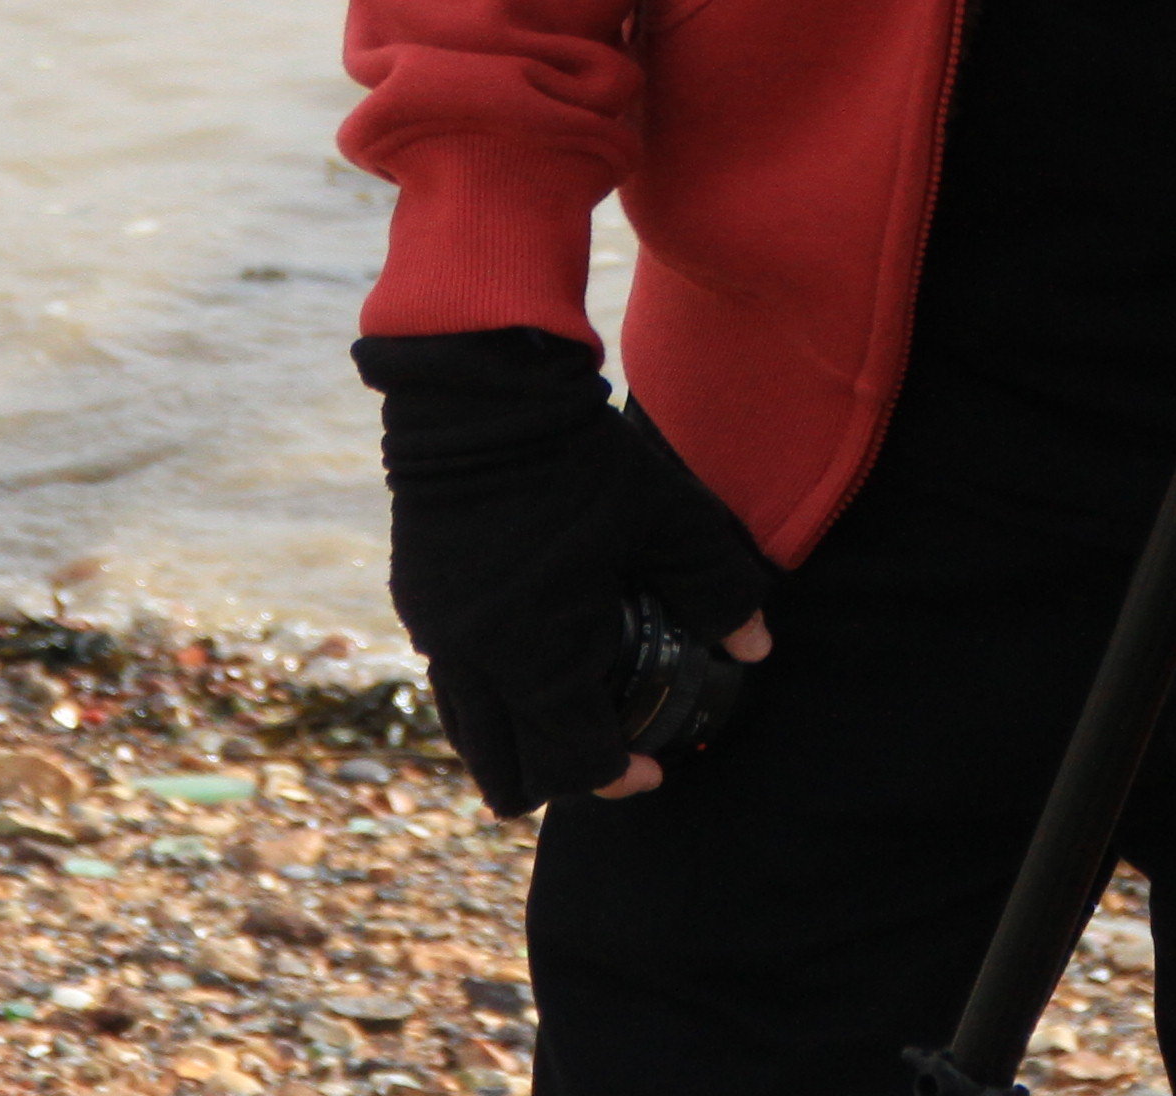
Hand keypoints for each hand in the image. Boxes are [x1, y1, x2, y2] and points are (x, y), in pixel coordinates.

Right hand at [357, 329, 776, 814]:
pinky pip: (449, 682)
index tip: (653, 771)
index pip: (575, 763)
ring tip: (564, 723)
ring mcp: (438, 631)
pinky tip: (525, 664)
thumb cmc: (578, 457)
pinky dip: (487, 695)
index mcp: (539, 654)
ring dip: (515, 741)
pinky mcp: (418, 598)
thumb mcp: (667, 518)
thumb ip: (718, 587)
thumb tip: (757, 647)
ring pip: (470, 731)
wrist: (480, 395)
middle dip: (559, 779)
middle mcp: (477, 660)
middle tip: (607, 755)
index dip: (619, 778)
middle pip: (508, 771)